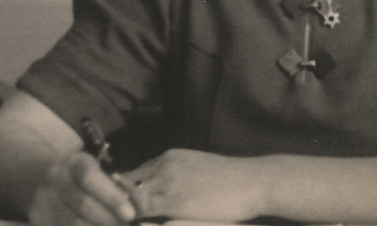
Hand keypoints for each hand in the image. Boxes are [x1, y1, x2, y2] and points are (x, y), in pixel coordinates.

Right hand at [27, 151, 136, 225]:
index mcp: (74, 163)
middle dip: (108, 220)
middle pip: (81, 205)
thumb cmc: (88, 177)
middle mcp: (55, 180)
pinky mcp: (39, 220)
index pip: (90, 178)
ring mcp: (43, 202)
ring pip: (71, 222)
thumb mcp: (101, 171)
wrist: (49, 181)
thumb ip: (118, 186)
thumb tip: (140, 207)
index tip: (131, 214)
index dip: (112, 198)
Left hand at [121, 148, 263, 222]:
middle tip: (122, 218)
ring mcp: (166, 182)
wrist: (254, 182)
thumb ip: (178, 175)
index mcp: (170, 156)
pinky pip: (140, 212)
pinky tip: (140, 225)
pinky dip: (135, 219)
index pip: (135, 174)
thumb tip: (167, 190)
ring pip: (129, 199)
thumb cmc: (233, 179)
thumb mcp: (199, 169)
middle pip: (127, 184)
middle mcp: (163, 165)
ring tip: (127, 222)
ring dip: (125, 212)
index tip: (128, 208)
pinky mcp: (172, 202)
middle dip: (122, 202)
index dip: (128, 192)